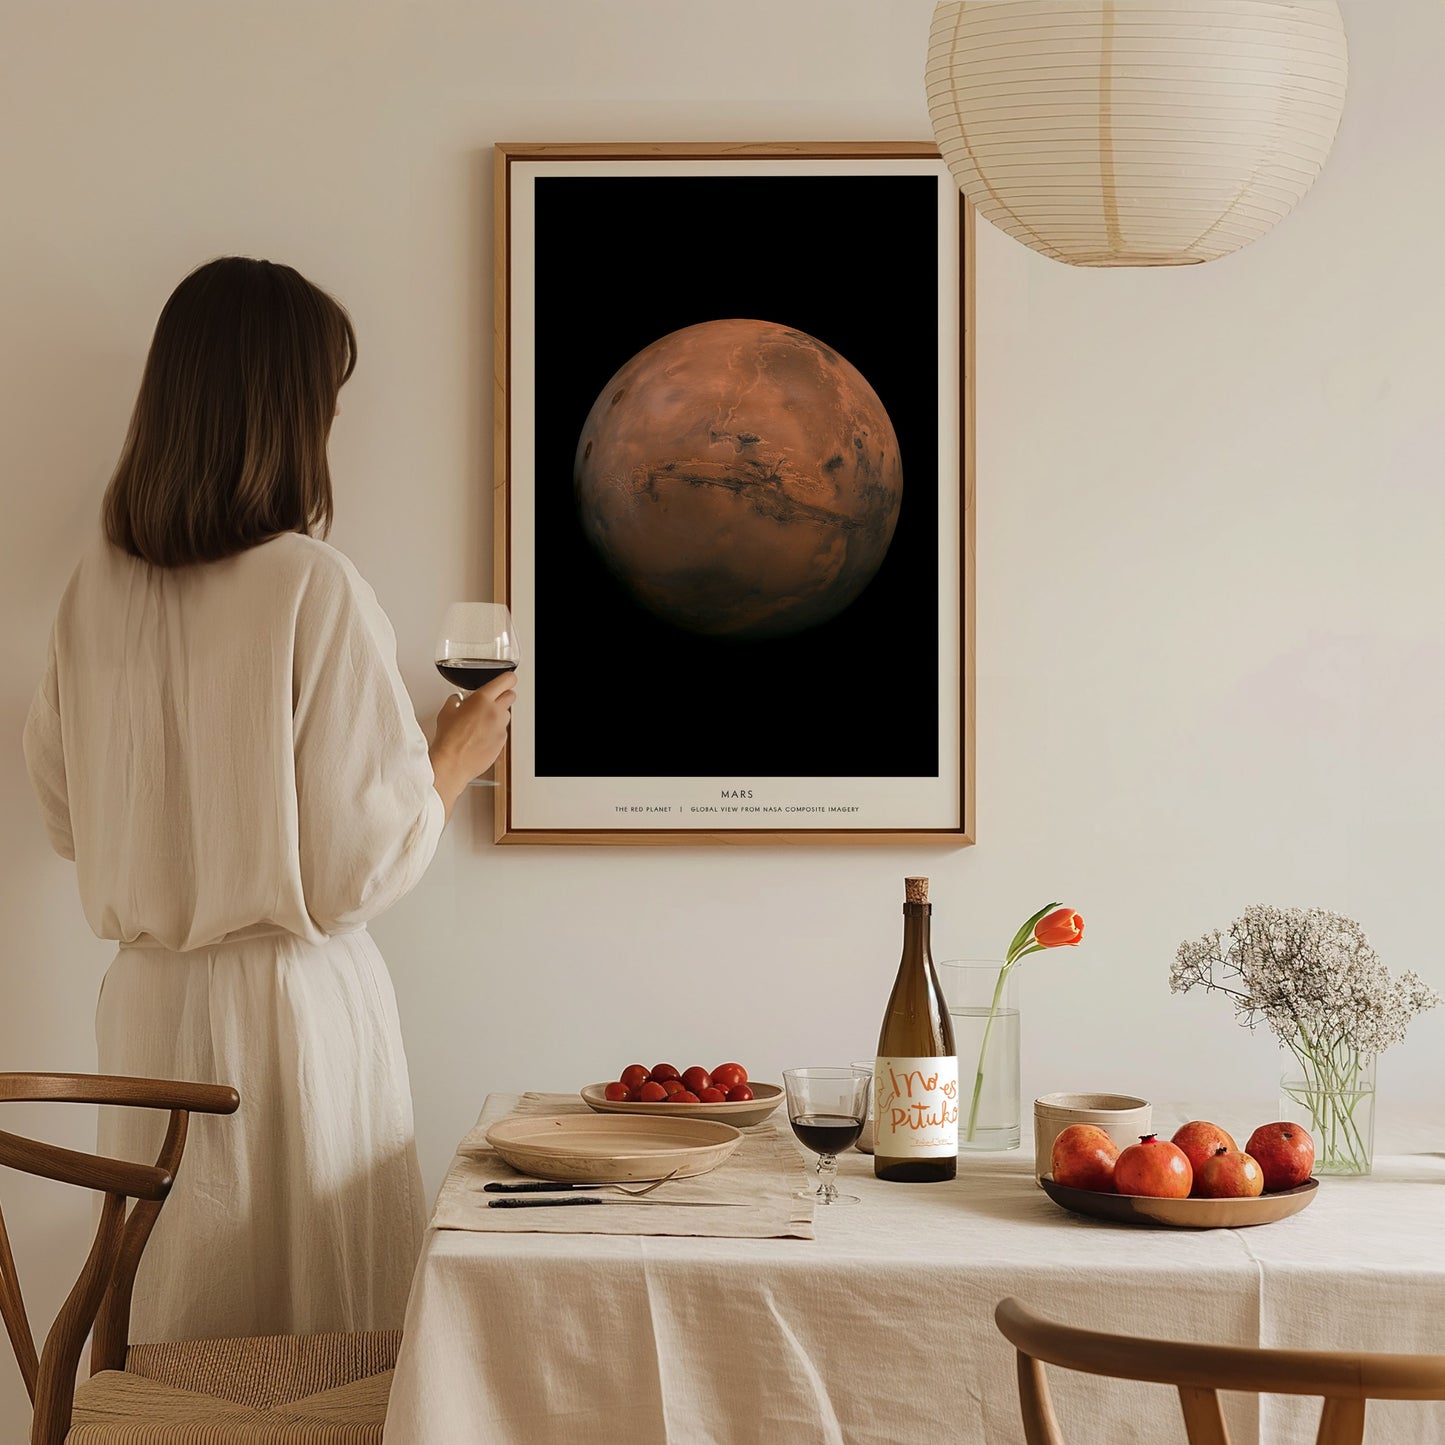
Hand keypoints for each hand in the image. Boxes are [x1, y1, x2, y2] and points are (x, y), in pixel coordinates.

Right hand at [429, 668, 516, 817]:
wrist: (452, 763)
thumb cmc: (448, 739)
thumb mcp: (446, 711)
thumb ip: (456, 700)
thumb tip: (458, 700)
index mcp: (482, 699)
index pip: (507, 680)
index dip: (507, 679)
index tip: (506, 680)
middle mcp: (495, 712)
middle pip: (511, 696)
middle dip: (502, 696)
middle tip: (491, 701)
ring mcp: (500, 728)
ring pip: (507, 715)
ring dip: (498, 715)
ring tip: (481, 722)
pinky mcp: (502, 742)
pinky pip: (502, 731)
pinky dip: (495, 731)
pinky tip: (480, 737)